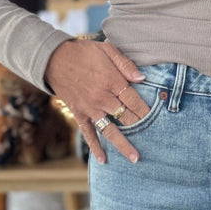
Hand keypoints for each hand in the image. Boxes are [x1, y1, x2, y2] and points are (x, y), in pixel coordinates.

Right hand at [45, 38, 150, 163]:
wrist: (53, 58)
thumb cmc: (83, 52)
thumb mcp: (107, 50)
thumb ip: (125, 65)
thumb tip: (142, 78)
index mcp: (112, 81)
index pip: (134, 101)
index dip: (146, 111)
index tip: (157, 120)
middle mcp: (102, 98)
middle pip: (126, 117)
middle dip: (141, 129)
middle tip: (154, 142)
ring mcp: (90, 108)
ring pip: (110, 130)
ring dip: (123, 145)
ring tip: (135, 158)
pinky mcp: (79, 113)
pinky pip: (88, 133)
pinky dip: (95, 147)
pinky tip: (103, 159)